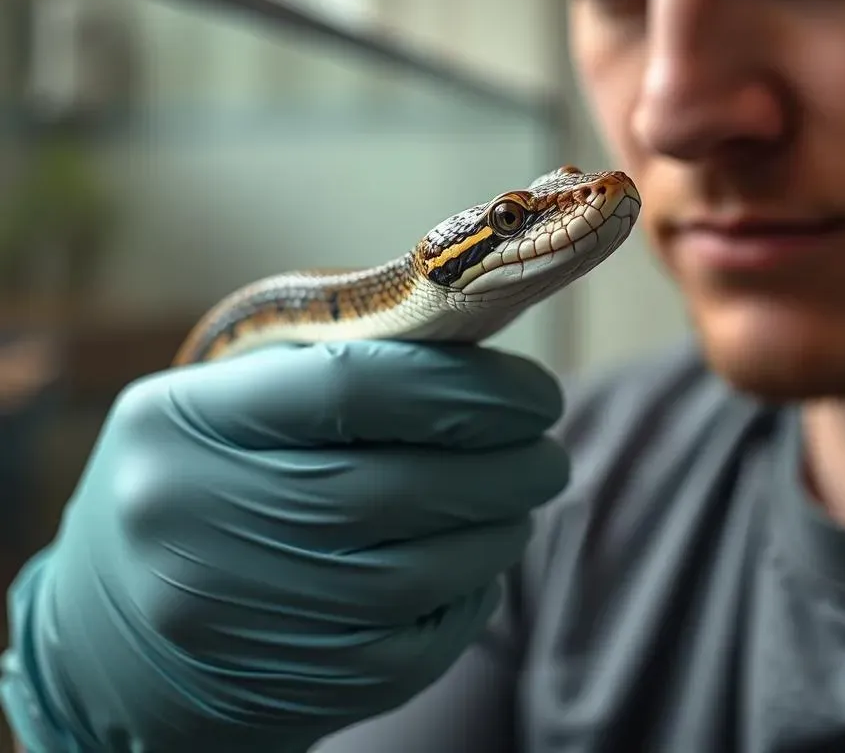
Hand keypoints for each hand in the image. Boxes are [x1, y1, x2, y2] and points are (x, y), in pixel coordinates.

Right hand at [0, 341, 567, 751]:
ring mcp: (239, 615)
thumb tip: (471, 352)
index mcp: (182, 425)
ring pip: (415, 574)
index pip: (350, 389)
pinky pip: (413, 644)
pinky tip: (483, 561)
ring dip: (498, 529)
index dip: (463, 387)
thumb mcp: (224, 403)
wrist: (100, 637)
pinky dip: (470, 596)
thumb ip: (328, 368)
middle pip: (394, 489)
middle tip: (549, 445)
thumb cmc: (194, 481)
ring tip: (525, 497)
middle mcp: (198, 521)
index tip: (532, 389)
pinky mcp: (284, 686)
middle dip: (502, 463)